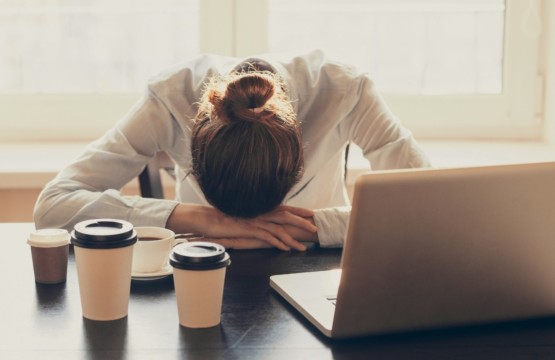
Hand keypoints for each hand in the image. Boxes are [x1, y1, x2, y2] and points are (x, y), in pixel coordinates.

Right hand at [166, 204, 317, 250]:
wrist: (208, 219)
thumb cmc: (225, 219)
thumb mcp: (244, 217)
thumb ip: (255, 218)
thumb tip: (265, 223)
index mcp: (260, 208)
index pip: (284, 208)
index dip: (299, 210)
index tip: (312, 213)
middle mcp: (260, 212)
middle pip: (286, 216)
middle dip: (302, 222)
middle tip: (316, 228)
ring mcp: (255, 220)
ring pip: (279, 228)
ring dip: (293, 238)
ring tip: (304, 247)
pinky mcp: (249, 229)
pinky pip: (267, 236)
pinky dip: (278, 242)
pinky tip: (286, 248)